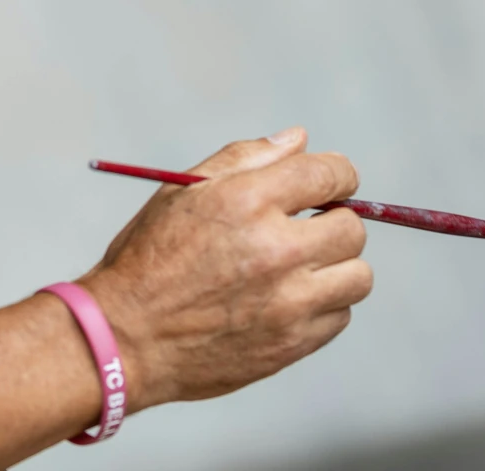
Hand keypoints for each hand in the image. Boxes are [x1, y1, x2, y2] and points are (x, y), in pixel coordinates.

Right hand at [77, 127, 372, 409]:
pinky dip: (323, 306)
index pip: (328, 175)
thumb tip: (300, 139)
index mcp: (247, 202)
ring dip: (337, 267)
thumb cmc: (150, 258)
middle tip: (308, 228)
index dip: (338, 174)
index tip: (332, 183)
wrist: (126, 338)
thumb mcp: (184, 191)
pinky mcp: (291, 344)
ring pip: (357, 276)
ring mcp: (287, 303)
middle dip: (335, 221)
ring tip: (302, 267)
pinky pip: (339, 317)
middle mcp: (275, 250)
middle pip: (352, 228)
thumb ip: (246, 157)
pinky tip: (288, 300)